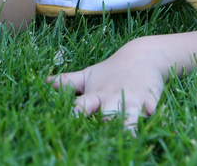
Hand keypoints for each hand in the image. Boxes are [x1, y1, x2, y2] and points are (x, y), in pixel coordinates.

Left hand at [47, 38, 165, 131]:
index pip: (82, 106)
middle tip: (96, 140)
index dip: (75, 114)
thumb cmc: (112, 71)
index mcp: (96, 95)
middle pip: (105, 117)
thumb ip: (68, 82)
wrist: (143, 56)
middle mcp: (112, 100)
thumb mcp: (89, 75)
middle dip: (102, 128)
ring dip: (126, 130)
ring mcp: (132, 102)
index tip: (68, 121)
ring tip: (124, 139)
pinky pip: (152, 115)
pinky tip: (151, 129)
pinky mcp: (151, 103)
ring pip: (128, 120)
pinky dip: (152, 120)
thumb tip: (44, 82)